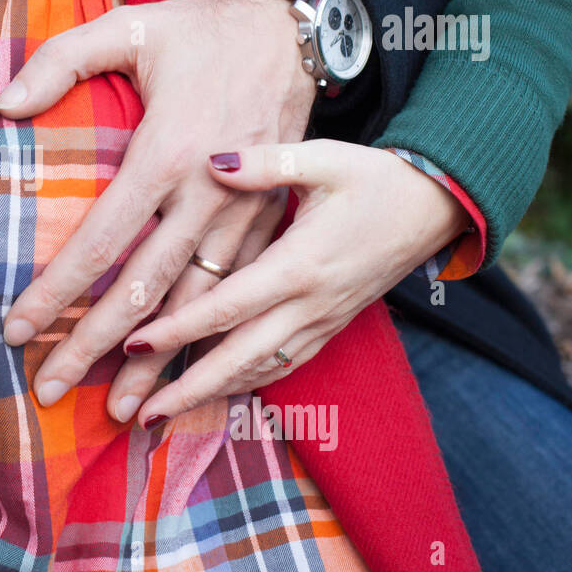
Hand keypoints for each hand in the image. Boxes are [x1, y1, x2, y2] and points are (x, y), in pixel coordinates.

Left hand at [0, 0, 316, 414]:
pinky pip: (235, 295)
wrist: (297, 30)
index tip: (17, 331)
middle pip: (143, 292)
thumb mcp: (130, 25)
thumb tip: (3, 104)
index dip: (56, 292)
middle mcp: (207, 197)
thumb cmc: (204, 30)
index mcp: (167, 153)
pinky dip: (210, 339)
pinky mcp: (267, 222)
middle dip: (95, 348)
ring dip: (158, 362)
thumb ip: (61, 59)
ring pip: (195, 306)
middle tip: (52, 391)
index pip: (100, 241)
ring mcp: (244, 216)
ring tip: (122, 410)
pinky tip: (188, 372)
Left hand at [121, 140, 469, 425]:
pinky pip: (285, 365)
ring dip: (212, 394)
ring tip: (165, 413)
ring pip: (260, 370)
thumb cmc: (375, 177)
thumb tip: (211, 162)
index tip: (134, 344)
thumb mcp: (323, 157)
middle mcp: (310, 304)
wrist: (437, 205)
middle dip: (187, 388)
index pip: (226, 307)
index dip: (178, 330)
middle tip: (140, 412)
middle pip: (238, 358)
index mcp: (300, 264)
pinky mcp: (332, 326)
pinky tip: (218, 392)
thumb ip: (264, 163)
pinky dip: (248, 383)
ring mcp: (323, 321)